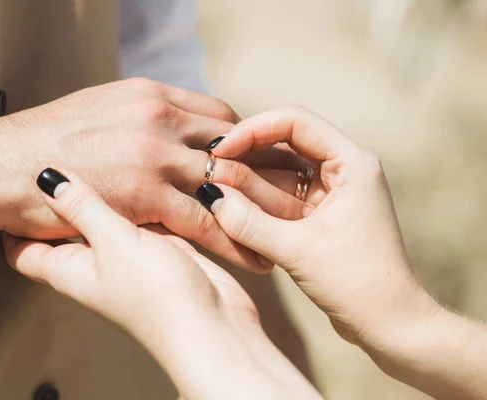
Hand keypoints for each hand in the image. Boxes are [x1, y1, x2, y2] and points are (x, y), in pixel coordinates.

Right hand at [0, 78, 305, 271]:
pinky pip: (205, 220)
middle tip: (290, 191)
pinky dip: (235, 239)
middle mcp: (159, 119)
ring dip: (260, 207)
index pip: (219, 115)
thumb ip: (141, 117)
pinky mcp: (145, 195)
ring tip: (286, 228)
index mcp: (150, 95)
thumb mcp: (100, 108)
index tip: (255, 161)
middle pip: (235, 143)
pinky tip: (255, 254)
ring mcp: (155, 156)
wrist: (4, 165)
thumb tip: (167, 128)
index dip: (243, 140)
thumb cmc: (45, 141)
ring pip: (228, 181)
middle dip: (265, 169)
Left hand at [3, 168, 256, 339]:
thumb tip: (46, 179)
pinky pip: (141, 217)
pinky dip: (139, 198)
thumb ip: (81, 207)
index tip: (5, 187)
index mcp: (67, 267)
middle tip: (53, 158)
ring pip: (104, 217)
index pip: (22, 247)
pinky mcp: (159, 247)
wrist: (212, 325)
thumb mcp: (112, 243)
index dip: (9, 221)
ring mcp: (126, 254)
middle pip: (62, 227)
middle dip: (58, 196)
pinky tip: (143, 173)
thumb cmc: (157, 298)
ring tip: (96, 156)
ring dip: (103, 192)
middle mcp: (93, 260)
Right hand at [197, 106, 440, 348]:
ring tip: (211, 188)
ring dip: (247, 181)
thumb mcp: (297, 251)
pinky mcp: (319, 215)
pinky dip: (257, 203)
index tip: (221, 149)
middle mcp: (343, 170)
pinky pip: (281, 198)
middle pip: (284, 144)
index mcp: (352, 163)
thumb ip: (250, 223)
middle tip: (208, 169)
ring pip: (279, 173)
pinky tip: (228, 207)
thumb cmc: (357, 284)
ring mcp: (331, 193)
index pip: (295, 122)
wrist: (389, 324)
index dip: (253, 129)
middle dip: (245, 156)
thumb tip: (211, 197)